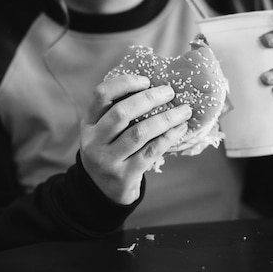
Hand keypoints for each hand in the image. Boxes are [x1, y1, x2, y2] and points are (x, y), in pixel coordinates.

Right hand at [80, 75, 190, 204]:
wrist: (102, 191)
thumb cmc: (110, 151)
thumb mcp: (103, 131)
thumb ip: (118, 111)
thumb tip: (155, 85)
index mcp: (88, 123)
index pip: (101, 94)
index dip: (124, 83)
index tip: (146, 80)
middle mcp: (93, 141)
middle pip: (121, 113)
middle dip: (149, 98)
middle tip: (169, 92)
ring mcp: (107, 160)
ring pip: (139, 133)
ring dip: (165, 119)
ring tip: (184, 110)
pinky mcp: (124, 175)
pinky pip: (150, 152)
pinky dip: (168, 138)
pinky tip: (180, 129)